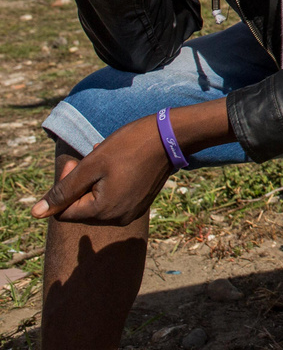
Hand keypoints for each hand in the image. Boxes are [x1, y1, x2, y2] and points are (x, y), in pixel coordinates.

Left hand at [34, 114, 170, 224]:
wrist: (171, 137)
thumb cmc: (129, 146)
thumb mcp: (91, 165)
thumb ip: (63, 190)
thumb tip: (36, 213)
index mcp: (103, 212)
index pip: (64, 211)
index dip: (64, 187)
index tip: (77, 162)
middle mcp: (118, 219)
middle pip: (81, 208)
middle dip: (80, 184)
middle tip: (90, 158)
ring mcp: (131, 213)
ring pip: (97, 204)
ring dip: (95, 183)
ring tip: (107, 160)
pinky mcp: (140, 205)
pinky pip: (113, 201)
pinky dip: (109, 185)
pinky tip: (118, 166)